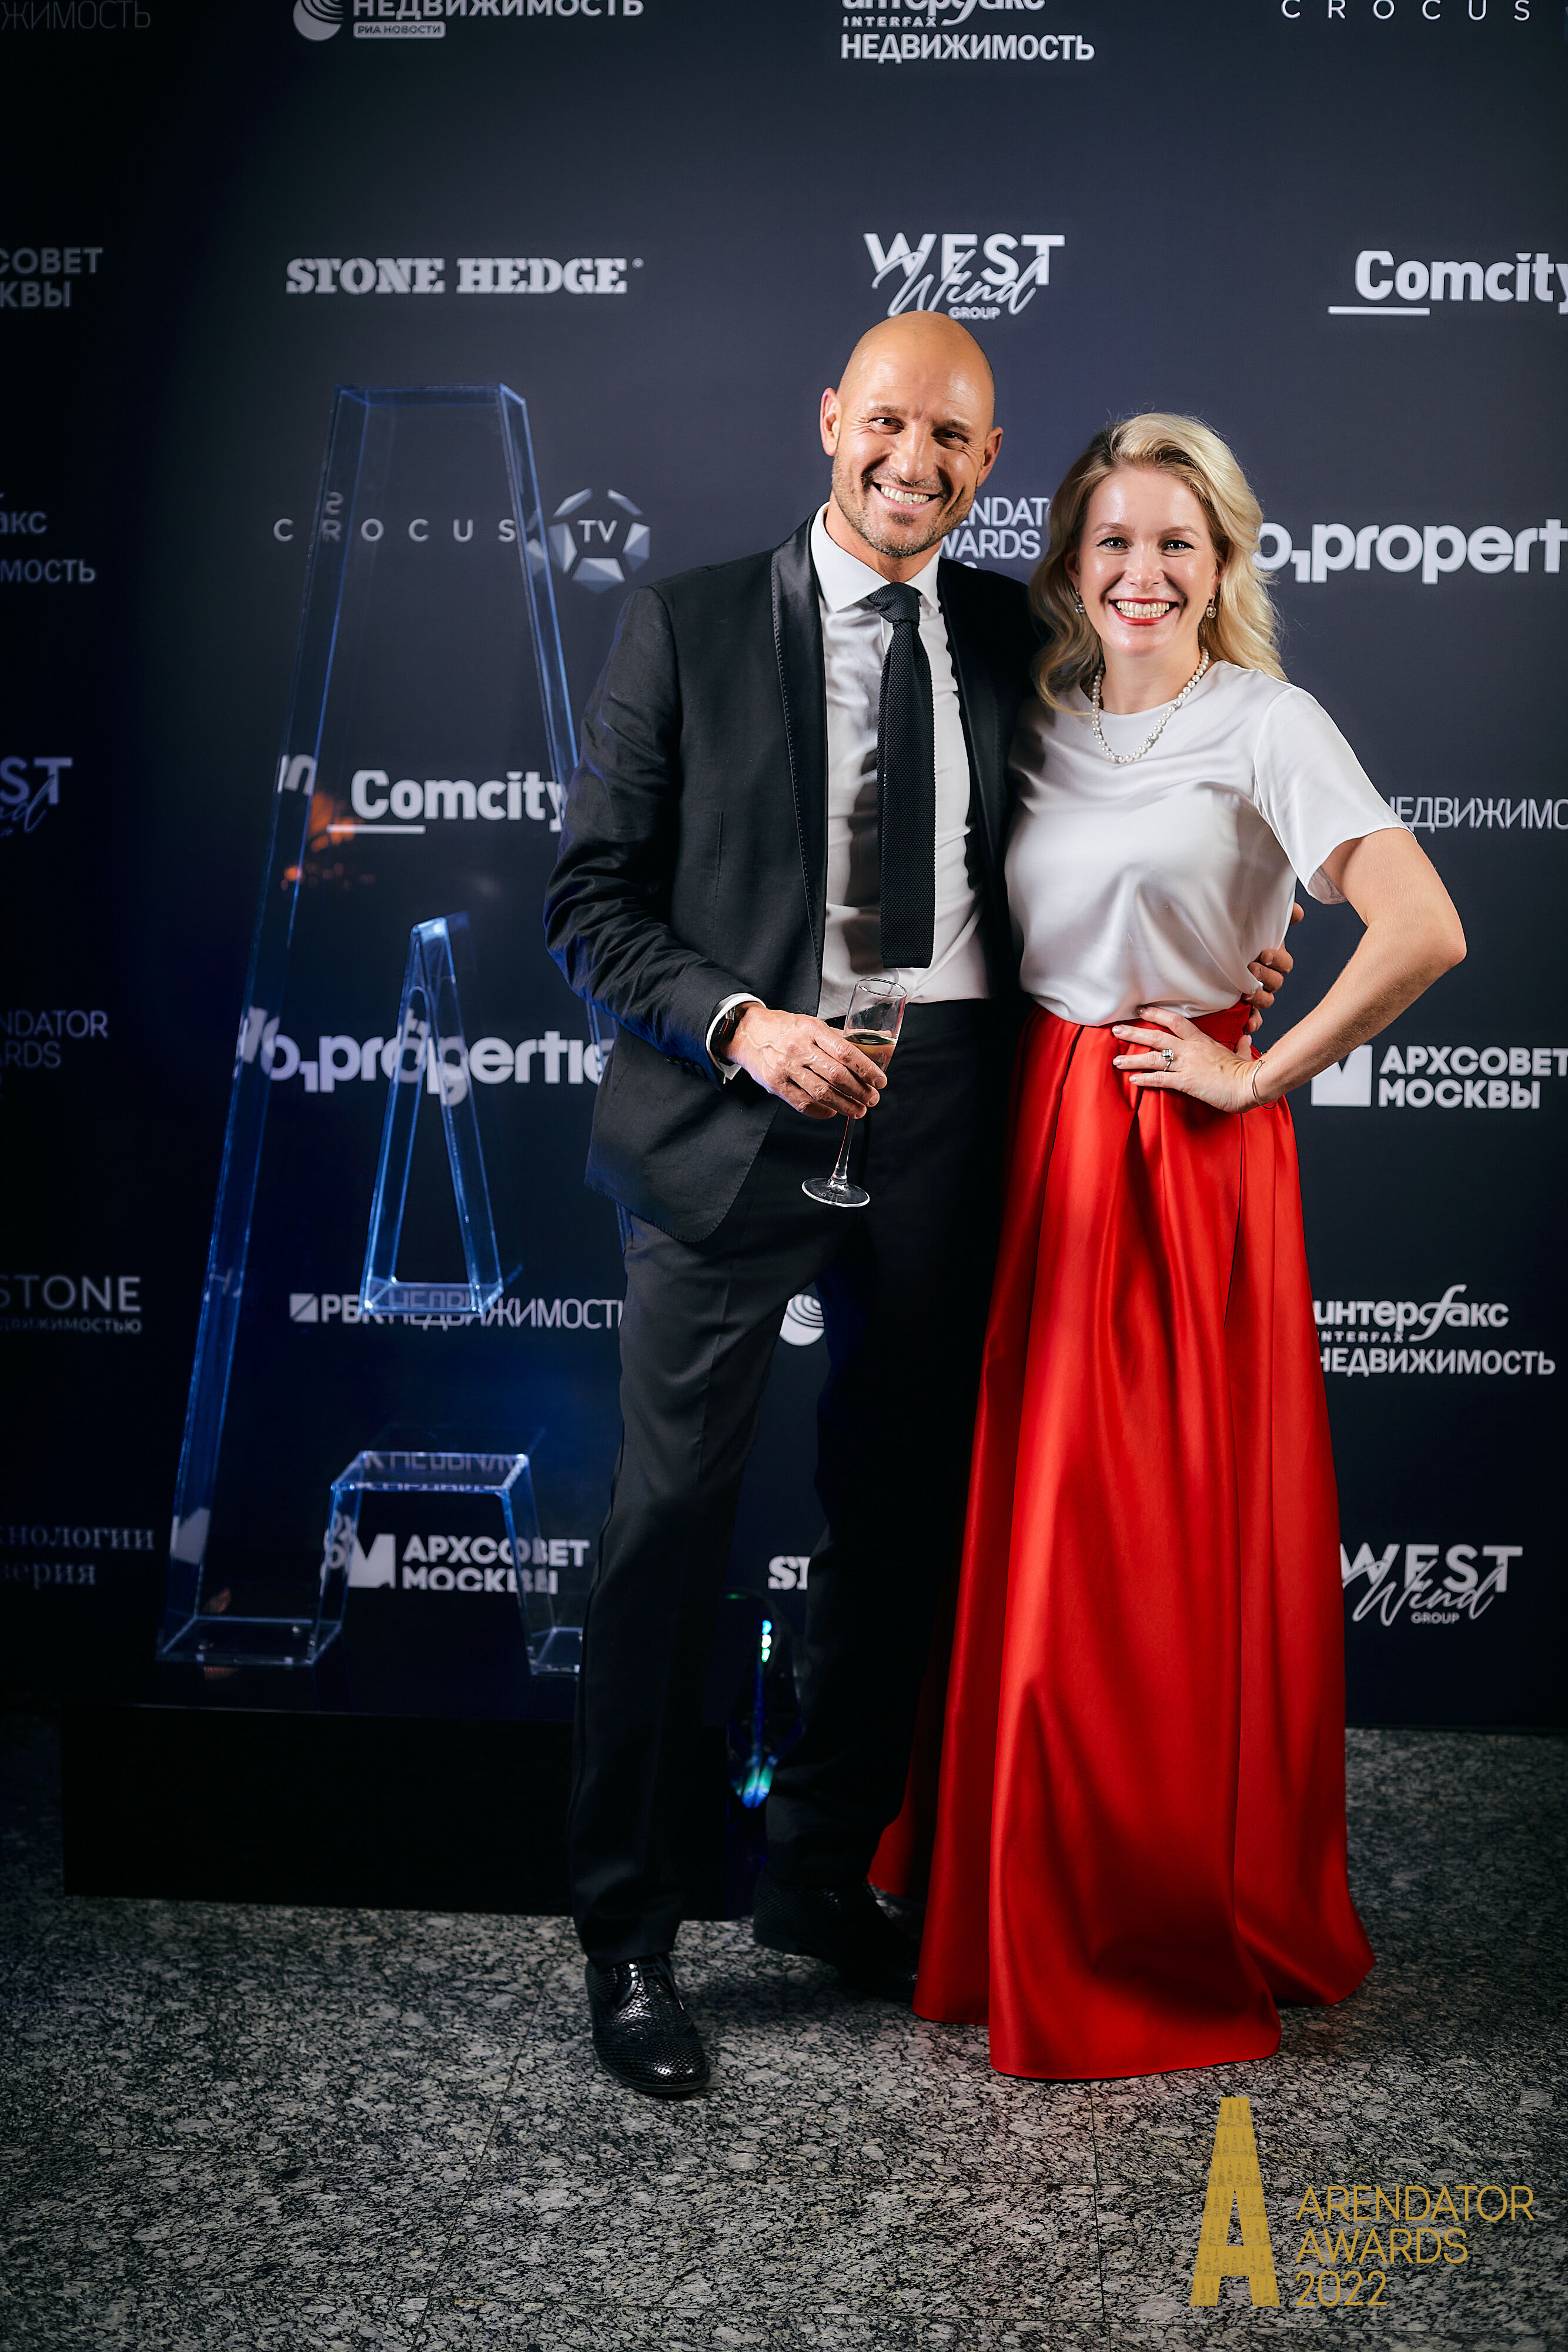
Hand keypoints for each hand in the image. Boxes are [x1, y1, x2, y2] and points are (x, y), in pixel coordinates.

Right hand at [729, 1005, 889, 1121]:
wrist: (747, 1032)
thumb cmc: (785, 1029)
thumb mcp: (813, 1025)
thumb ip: (844, 1037)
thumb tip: (879, 1039)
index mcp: (812, 1029)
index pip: (846, 1052)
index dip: (867, 1070)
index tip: (880, 1081)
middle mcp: (798, 1048)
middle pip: (836, 1075)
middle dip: (859, 1091)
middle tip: (872, 1099)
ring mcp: (785, 1067)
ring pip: (821, 1092)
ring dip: (845, 1105)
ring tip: (858, 1110)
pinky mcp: (775, 1084)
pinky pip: (803, 1103)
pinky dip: (821, 1111)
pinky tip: (833, 1111)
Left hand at [1111, 1005, 1260, 1114]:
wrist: (1250, 1084)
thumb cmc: (1246, 1071)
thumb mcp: (1243, 1054)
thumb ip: (1241, 1046)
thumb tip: (1246, 1039)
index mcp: (1202, 1040)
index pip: (1175, 1020)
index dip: (1156, 1014)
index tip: (1141, 1011)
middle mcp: (1190, 1049)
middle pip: (1156, 1036)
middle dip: (1134, 1033)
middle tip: (1116, 1030)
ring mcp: (1187, 1065)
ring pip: (1153, 1058)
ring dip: (1132, 1059)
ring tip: (1116, 1061)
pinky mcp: (1186, 1082)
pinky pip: (1161, 1079)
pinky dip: (1145, 1079)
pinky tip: (1133, 1080)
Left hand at [1242, 901, 1302, 1032]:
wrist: (1202, 952)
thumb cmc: (1231, 937)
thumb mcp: (1249, 922)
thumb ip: (1274, 915)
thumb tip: (1297, 911)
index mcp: (1271, 960)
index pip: (1285, 964)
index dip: (1278, 960)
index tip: (1265, 953)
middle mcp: (1265, 978)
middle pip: (1276, 983)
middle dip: (1266, 976)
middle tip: (1252, 968)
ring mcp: (1254, 992)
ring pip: (1266, 1001)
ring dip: (1260, 998)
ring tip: (1247, 994)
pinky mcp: (1241, 1006)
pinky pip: (1252, 1018)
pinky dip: (1253, 1022)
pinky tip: (1248, 1024)